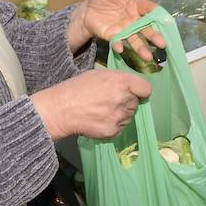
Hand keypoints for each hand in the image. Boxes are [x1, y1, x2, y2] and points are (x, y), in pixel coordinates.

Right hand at [31, 69, 152, 141]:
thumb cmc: (76, 88)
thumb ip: (116, 79)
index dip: (140, 91)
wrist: (60, 110)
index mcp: (121, 82)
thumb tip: (128, 86)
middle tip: (109, 101)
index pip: (146, 89)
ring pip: (129, 116)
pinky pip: (120, 127)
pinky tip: (98, 120)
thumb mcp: (97, 74)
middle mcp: (124, 99)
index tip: (134, 93)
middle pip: (136, 103)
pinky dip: (112, 125)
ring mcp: (119, 117)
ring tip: (101, 111)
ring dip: (120, 114)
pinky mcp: (113, 131)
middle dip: (126, 102)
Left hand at [68, 0, 164, 59]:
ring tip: (148, 57)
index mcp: (135, 5)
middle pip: (146, 28)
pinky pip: (117, 41)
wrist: (87, 11)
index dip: (157, 13)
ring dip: (141, 48)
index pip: (149, 8)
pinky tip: (120, 49)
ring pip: (135, 39)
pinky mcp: (113, 36)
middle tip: (163, 44)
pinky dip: (119, 45)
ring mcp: (124, 29)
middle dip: (154, 36)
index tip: (166, 20)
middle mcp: (133, 19)